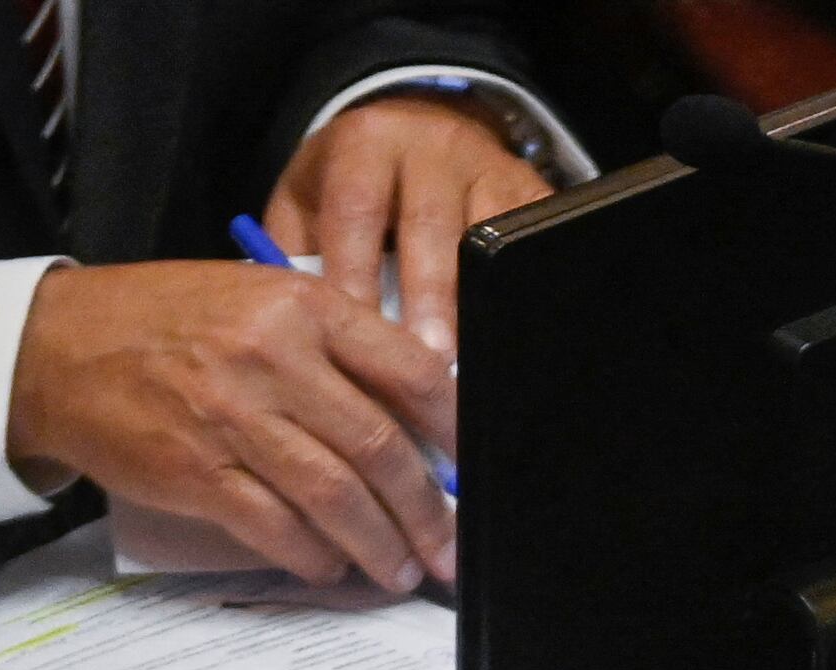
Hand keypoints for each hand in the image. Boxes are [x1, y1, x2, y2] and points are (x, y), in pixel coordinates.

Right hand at [5, 258, 460, 590]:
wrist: (51, 346)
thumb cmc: (162, 324)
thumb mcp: (253, 302)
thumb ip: (330, 348)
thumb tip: (413, 422)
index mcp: (298, 306)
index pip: (410, 371)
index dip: (455, 433)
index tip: (472, 472)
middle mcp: (270, 358)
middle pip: (381, 448)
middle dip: (427, 512)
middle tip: (447, 550)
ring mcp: (231, 417)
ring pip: (337, 497)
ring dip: (380, 545)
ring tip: (401, 570)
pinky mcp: (196, 471)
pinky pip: (278, 527)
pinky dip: (314, 556)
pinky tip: (330, 564)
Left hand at [262, 89, 551, 359]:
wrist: (419, 138)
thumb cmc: (353, 187)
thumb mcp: (308, 202)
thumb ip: (297, 254)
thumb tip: (304, 324)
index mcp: (366, 140)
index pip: (357, 207)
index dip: (355, 271)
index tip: (354, 331)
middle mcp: (433, 145)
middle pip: (431, 225)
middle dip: (428, 298)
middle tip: (423, 360)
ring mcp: (492, 168)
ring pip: (493, 242)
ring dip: (481, 308)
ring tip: (471, 365)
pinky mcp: (537, 196)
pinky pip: (535, 252)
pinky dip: (521, 300)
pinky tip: (508, 343)